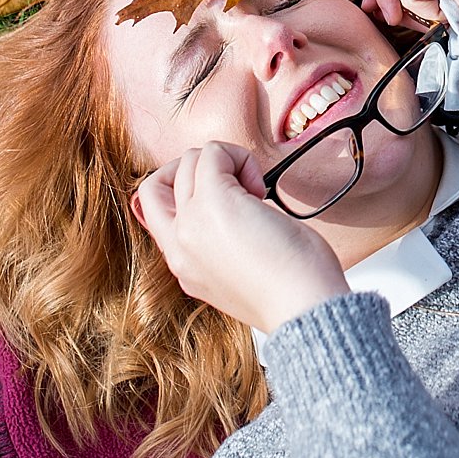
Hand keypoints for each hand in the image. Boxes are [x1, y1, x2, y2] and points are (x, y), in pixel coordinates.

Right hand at [133, 142, 348, 333]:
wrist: (303, 304)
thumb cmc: (292, 289)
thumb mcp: (241, 272)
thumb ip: (221, 246)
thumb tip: (239, 206)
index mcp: (184, 267)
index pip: (156, 215)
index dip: (185, 194)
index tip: (224, 202)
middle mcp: (178, 246)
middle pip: (155, 185)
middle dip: (191, 172)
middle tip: (230, 185)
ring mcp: (190, 223)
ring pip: (188, 163)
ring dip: (225, 162)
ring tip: (256, 191)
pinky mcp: (212, 201)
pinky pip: (212, 153)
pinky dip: (239, 157)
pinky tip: (261, 187)